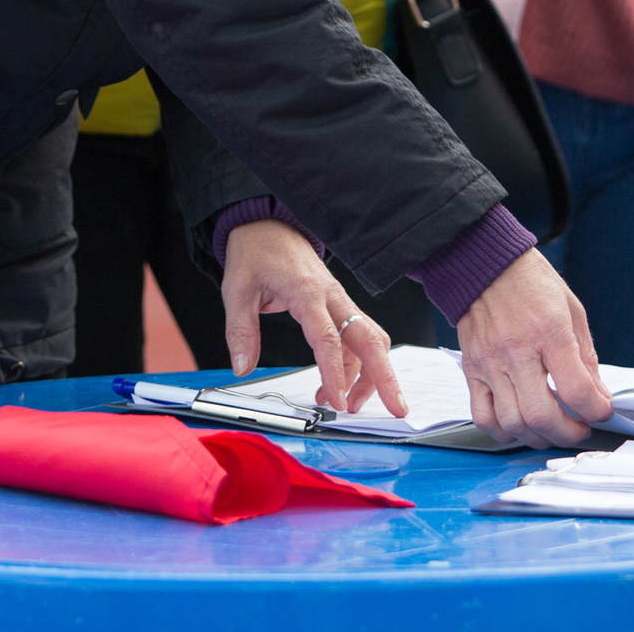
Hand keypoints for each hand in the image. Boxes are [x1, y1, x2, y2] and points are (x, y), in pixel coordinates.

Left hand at [219, 217, 406, 417]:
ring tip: (349, 405)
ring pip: (370, 341)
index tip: (338, 402)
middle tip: (397, 409)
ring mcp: (340, 301)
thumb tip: (242, 368)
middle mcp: (332, 297)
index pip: (329, 339)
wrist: (269, 225)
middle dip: (386, 377)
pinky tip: (341, 385)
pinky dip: (358, 365)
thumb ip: (241, 331)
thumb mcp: (237, 289)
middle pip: (370, 339)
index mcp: (307, 293)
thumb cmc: (256, 253)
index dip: (335, 374)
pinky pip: (359, 338)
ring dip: (369, 376)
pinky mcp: (340, 305)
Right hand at [453, 249, 609, 448]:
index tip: (602, 411)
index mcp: (548, 331)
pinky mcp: (472, 368)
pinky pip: (482, 415)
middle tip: (579, 429)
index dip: (596, 411)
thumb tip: (598, 395)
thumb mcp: (572, 310)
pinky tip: (519, 426)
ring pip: (512, 422)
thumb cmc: (530, 282)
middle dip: (568, 434)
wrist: (483, 261)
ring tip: (552, 429)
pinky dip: (503, 431)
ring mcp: (490, 362)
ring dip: (538, 437)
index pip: (575, 390)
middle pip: (542, 416)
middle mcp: (516, 350)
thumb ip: (586, 357)